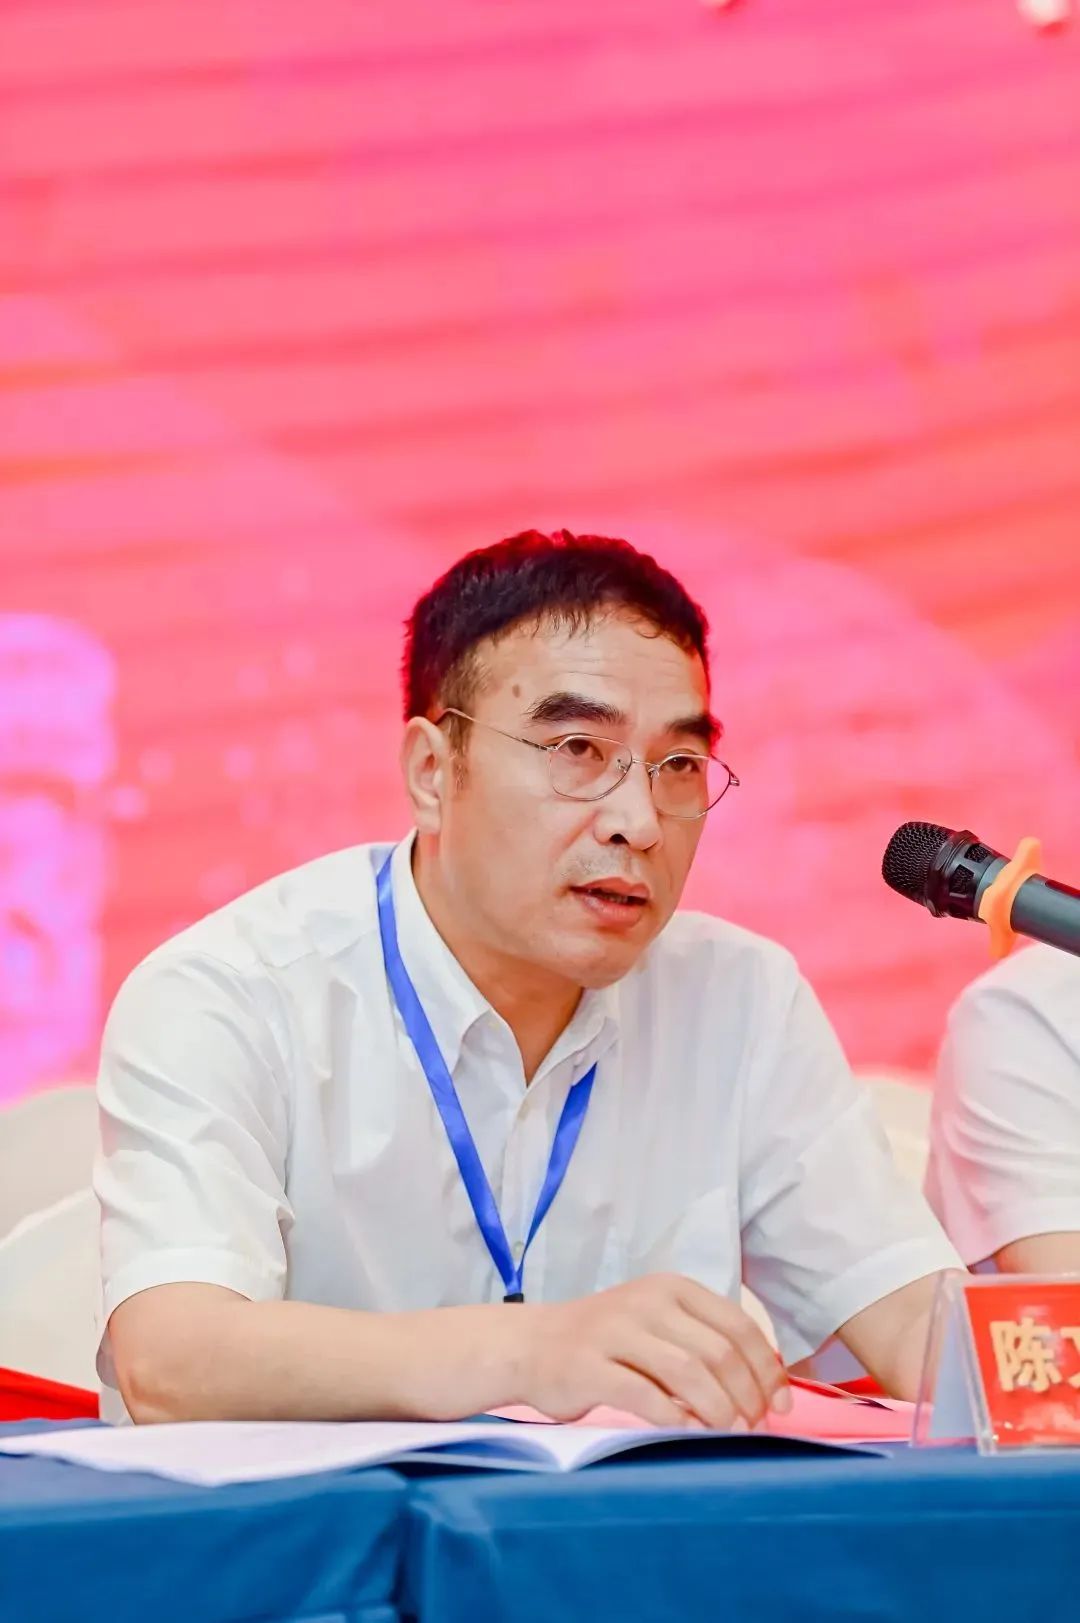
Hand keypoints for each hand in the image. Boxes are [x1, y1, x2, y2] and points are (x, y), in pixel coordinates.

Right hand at [510, 1273, 791, 1429]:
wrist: (532, 1345)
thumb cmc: (607, 1342)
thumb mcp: (658, 1325)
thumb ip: (703, 1345)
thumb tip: (765, 1390)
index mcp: (671, 1288)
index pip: (738, 1325)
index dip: (766, 1369)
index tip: (779, 1406)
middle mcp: (646, 1302)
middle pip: (718, 1352)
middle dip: (747, 1395)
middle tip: (753, 1426)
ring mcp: (615, 1331)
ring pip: (688, 1372)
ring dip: (718, 1411)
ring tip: (728, 1434)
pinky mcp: (589, 1366)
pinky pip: (644, 1395)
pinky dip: (676, 1419)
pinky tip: (689, 1434)